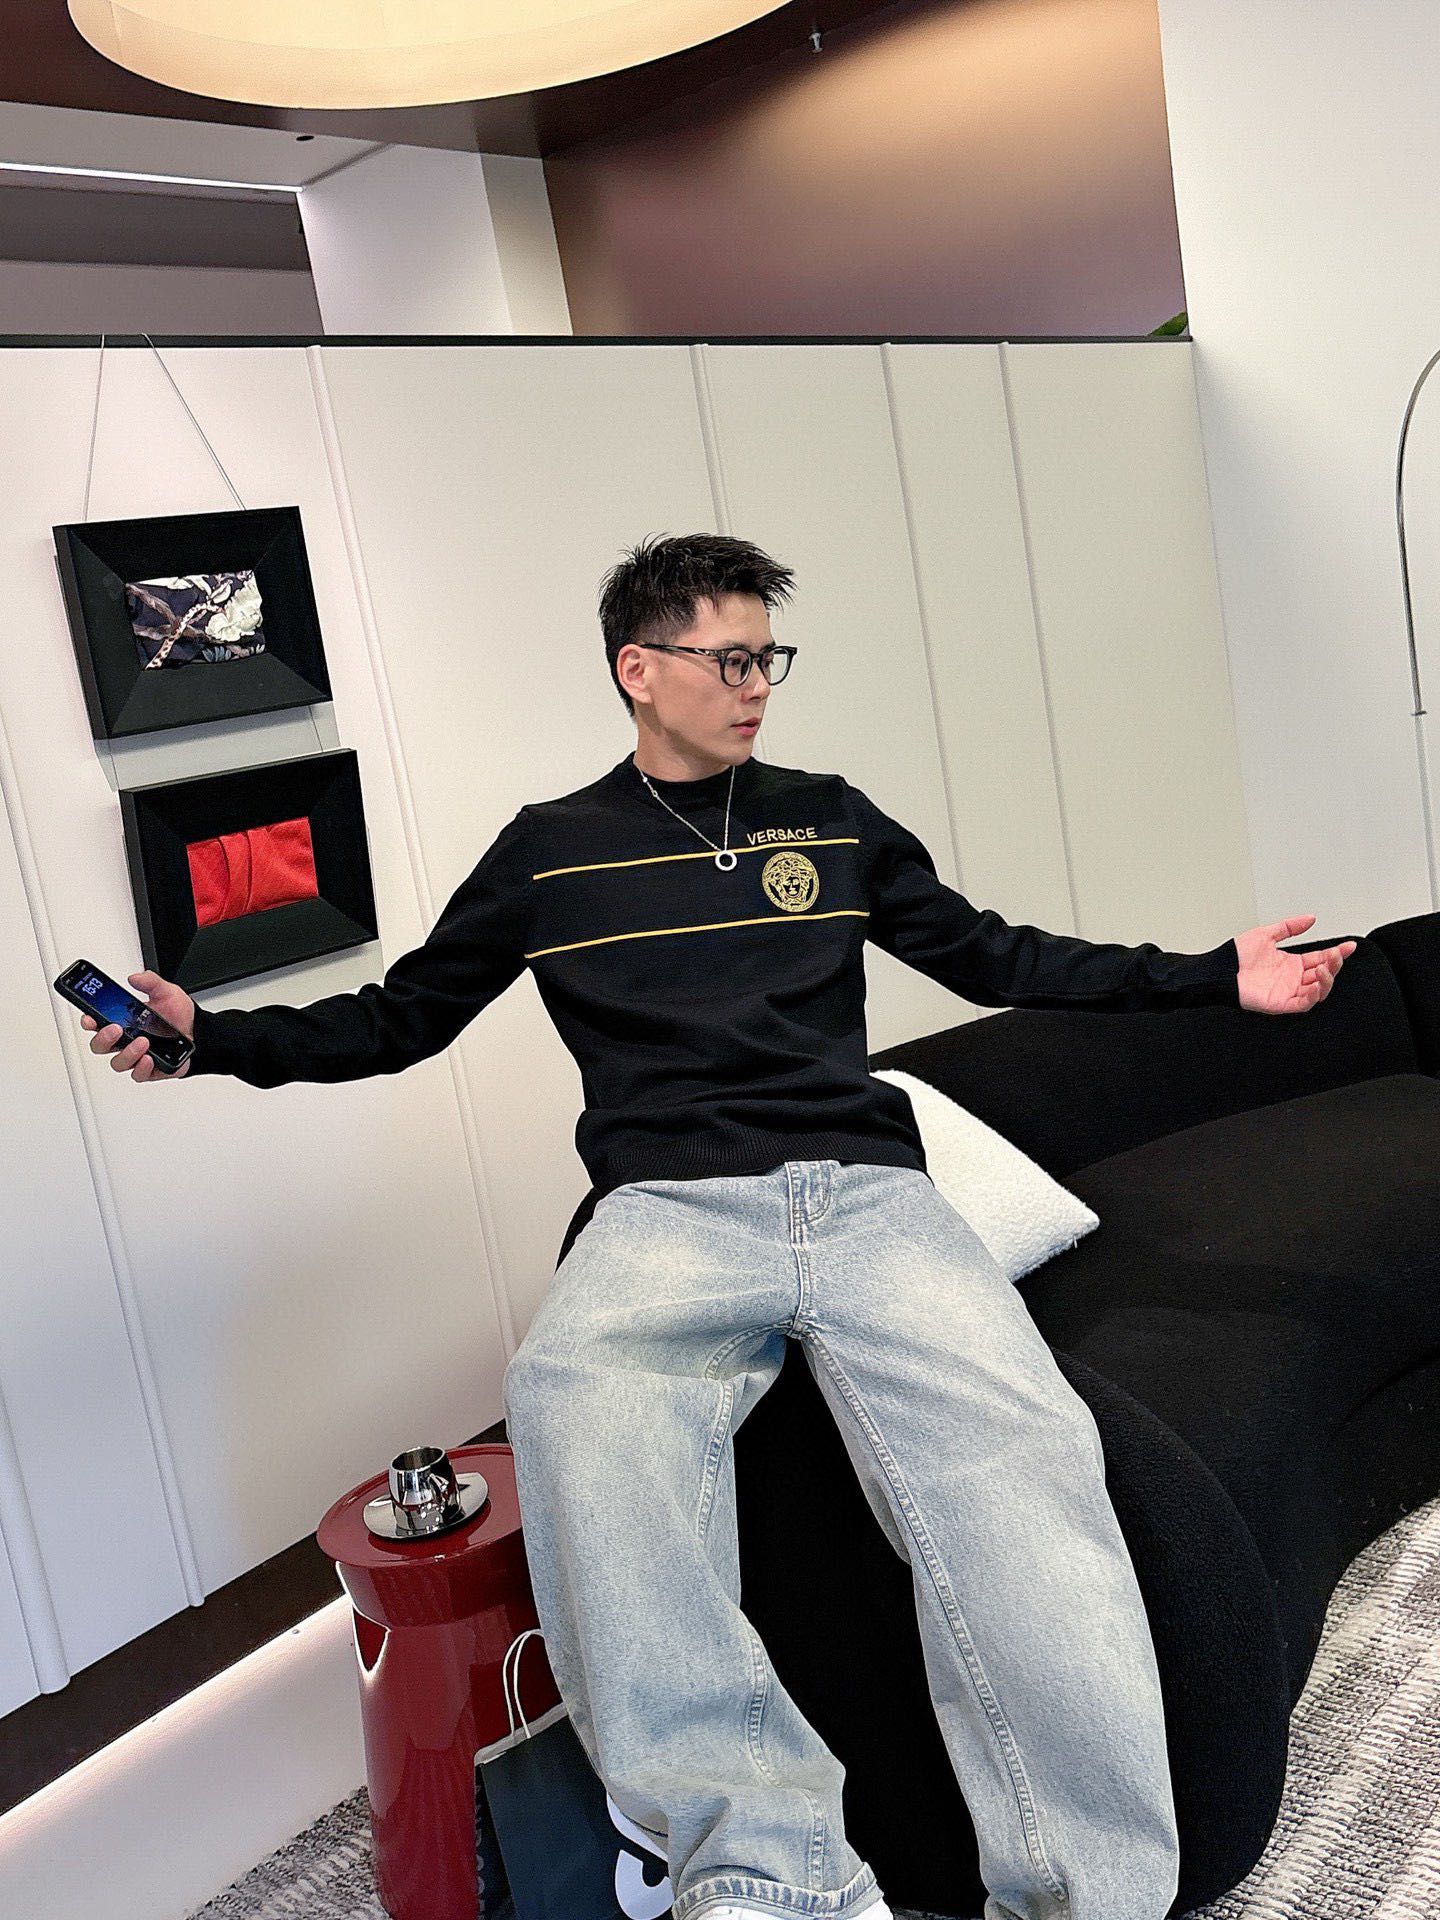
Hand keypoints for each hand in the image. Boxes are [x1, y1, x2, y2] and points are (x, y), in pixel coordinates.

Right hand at [81, 969, 194, 1080]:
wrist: (200, 1032)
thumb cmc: (180, 1016)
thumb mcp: (166, 992)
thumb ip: (151, 982)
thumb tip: (135, 978)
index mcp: (124, 1021)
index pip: (96, 1023)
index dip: (88, 1021)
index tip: (89, 1017)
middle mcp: (126, 1040)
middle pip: (100, 1045)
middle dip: (103, 1038)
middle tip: (116, 1028)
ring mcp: (136, 1056)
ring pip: (117, 1062)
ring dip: (127, 1053)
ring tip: (143, 1042)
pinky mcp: (149, 1069)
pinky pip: (138, 1075)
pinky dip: (141, 1068)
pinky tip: (149, 1058)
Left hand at [1235, 915, 1356, 1013]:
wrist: (1219, 969)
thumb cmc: (1236, 956)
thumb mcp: (1267, 934)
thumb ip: (1289, 926)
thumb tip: (1310, 918)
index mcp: (1292, 963)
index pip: (1321, 958)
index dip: (1337, 953)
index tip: (1348, 945)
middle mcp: (1293, 978)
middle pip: (1324, 975)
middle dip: (1334, 965)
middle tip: (1337, 955)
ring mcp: (1287, 991)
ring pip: (1318, 991)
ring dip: (1326, 980)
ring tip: (1326, 968)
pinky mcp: (1280, 1004)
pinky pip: (1302, 1004)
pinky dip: (1312, 996)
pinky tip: (1314, 985)